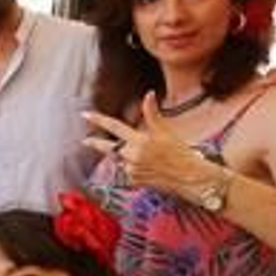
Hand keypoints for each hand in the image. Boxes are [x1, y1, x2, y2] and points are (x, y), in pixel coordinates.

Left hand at [82, 93, 221, 199]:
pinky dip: (130, 168)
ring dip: (120, 156)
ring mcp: (132, 170)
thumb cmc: (181, 152)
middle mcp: (133, 155)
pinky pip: (125, 172)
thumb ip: (152, 114)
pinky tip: (145, 169)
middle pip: (108, 147)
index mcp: (140, 140)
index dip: (98, 119)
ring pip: (118, 159)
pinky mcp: (134, 181)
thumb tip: (149, 94)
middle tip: (85, 140)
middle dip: (96, 143)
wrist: (191, 178)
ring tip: (141, 157)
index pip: (114, 126)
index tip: (84, 114)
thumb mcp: (166, 131)